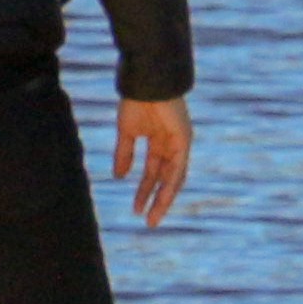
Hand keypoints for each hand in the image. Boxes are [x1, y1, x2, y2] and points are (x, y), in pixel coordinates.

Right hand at [113, 98, 190, 230]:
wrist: (144, 82)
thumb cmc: (135, 101)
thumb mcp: (127, 132)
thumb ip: (124, 154)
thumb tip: (118, 177)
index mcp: (159, 142)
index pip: (154, 172)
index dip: (145, 191)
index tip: (136, 209)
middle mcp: (171, 145)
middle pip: (165, 179)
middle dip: (156, 200)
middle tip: (148, 221)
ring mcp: (179, 143)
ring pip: (173, 177)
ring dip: (164, 198)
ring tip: (153, 217)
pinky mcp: (184, 139)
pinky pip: (179, 167)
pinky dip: (171, 183)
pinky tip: (162, 197)